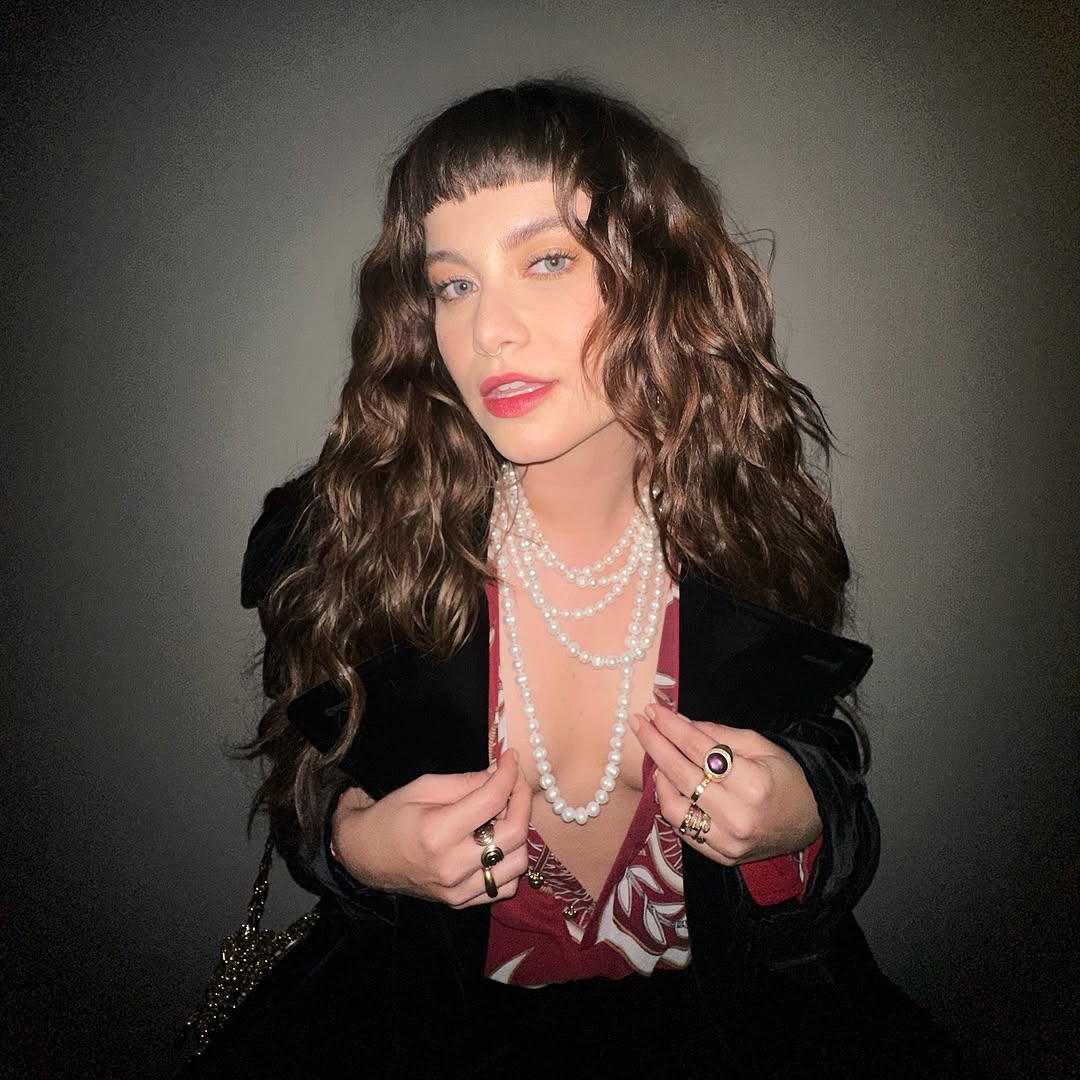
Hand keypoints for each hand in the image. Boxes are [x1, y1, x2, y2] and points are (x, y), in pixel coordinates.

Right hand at [330, 750, 530, 907]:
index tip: (512, 758)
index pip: (492, 801)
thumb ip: (466, 782)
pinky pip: (505, 886)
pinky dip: (510, 862)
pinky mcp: (461, 903)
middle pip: (514, 834)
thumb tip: (502, 772)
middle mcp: (451, 866)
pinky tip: (497, 843)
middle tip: (515, 783)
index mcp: (437, 832)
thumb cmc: (391, 816)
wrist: (365, 856)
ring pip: (517, 863)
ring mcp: (458, 890)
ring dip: (520, 833)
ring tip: (505, 814)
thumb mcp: (423, 787)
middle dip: (522, 801)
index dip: (509, 775)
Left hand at [630, 703, 821, 865]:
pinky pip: (682, 828)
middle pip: (680, 774)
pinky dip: (671, 803)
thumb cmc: (788, 777)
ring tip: (657, 756)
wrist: (812, 822)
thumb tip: (679, 722)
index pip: (698, 748)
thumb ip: (718, 734)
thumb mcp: (761, 745)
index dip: (671, 727)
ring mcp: (727, 841)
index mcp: (752, 783)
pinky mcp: (721, 856)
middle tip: (640, 723)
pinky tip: (668, 783)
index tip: (654, 710)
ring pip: (673, 806)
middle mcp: (737, 816)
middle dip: (655, 743)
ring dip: (659, 777)